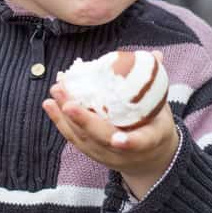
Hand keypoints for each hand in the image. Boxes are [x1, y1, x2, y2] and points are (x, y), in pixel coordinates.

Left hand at [43, 52, 179, 199]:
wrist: (149, 157)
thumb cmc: (154, 126)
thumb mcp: (162, 108)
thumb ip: (155, 84)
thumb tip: (155, 55)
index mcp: (149, 140)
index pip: (140, 143)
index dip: (129, 142)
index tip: (118, 140)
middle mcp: (125, 153)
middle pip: (102, 139)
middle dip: (84, 121)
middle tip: (68, 103)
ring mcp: (106, 155)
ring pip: (83, 138)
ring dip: (65, 117)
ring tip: (55, 94)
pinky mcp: (91, 152)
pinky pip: (73, 137)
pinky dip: (60, 121)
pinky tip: (49, 104)